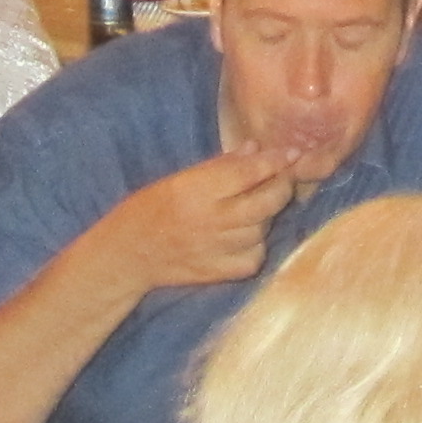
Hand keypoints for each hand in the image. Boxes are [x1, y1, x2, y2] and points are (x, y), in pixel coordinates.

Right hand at [95, 143, 293, 294]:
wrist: (129, 254)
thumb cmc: (150, 209)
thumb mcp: (179, 178)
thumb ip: (220, 165)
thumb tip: (255, 149)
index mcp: (198, 190)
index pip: (248, 172)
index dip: (275, 161)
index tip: (292, 153)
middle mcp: (211, 220)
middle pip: (266, 202)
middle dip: (282, 186)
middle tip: (283, 177)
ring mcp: (218, 249)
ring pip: (264, 229)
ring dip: (268, 215)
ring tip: (257, 206)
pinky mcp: (221, 273)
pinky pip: (255, 257)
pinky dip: (257, 245)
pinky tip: (246, 236)